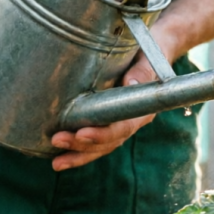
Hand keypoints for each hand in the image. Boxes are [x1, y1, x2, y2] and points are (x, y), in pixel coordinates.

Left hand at [50, 27, 179, 170]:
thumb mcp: (149, 58)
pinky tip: (60, 155)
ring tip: (56, 163)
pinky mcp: (110, 121)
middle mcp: (133, 121)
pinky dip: (79, 149)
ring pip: (101, 146)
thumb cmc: (151, 52)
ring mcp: (121, 124)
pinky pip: (96, 140)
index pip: (123, 127)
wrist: (157, 50)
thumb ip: (142, 71)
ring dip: (77, 154)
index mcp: (144, 110)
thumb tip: (130, 83)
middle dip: (82, 146)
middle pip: (109, 142)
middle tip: (57, 141)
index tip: (81, 133)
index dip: (102, 134)